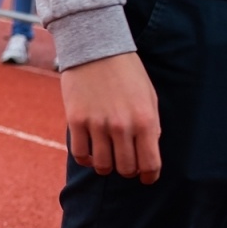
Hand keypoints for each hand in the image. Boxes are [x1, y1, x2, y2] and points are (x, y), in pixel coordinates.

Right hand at [62, 53, 160, 182]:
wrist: (96, 49)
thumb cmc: (127, 73)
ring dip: (106, 167)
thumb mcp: (149, 98)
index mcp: (145, 121)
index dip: (149, 176)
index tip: (146, 178)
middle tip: (126, 165)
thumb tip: (146, 153)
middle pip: (125, 168)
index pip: (150, 163)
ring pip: (102, 165)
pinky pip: (80, 154)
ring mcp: (97, 124)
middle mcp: (122, 126)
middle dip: (128, 171)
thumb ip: (150, 126)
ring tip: (107, 160)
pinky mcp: (76, 120)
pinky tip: (90, 154)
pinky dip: (86, 159)